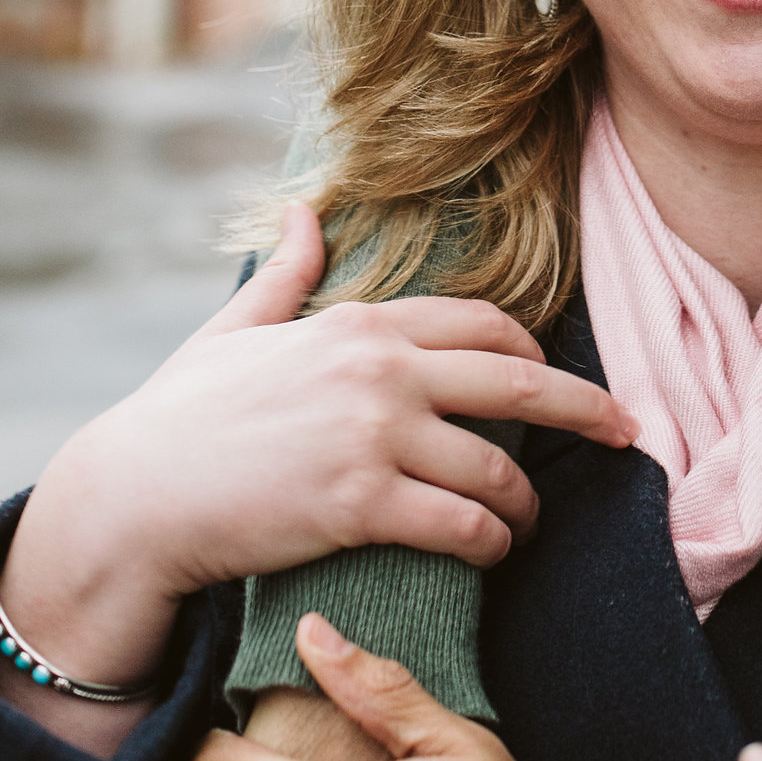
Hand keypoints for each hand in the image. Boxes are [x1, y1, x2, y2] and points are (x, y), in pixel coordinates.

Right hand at [0, 201, 636, 747]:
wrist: (134, 497)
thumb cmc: (180, 417)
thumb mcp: (234, 329)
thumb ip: (286, 273)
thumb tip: (306, 209)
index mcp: (358, 323)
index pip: (483, 325)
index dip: (535, 355)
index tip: (561, 380)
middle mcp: (379, 369)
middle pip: (519, 383)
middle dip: (585, 410)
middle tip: (626, 433)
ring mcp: (374, 435)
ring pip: (497, 466)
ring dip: (526, 501)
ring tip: (527, 522)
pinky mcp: (362, 503)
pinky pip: (461, 522)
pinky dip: (490, 540)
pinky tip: (491, 551)